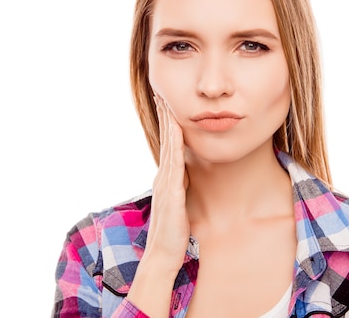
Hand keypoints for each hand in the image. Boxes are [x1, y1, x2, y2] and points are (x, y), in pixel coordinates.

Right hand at [126, 95, 189, 315]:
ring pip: (168, 148)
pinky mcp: (172, 193)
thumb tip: (186, 172)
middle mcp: (164, 177)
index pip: (167, 145)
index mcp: (167, 178)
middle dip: (164, 116)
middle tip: (162, 94)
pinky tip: (177, 133)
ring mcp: (166, 184)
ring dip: (168, 125)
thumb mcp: (179, 202)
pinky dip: (174, 147)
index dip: (168, 123)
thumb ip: (180, 185)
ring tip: (167, 105)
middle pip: (165, 140)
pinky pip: (174, 165)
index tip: (167, 104)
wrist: (164, 253)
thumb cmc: (174, 231)